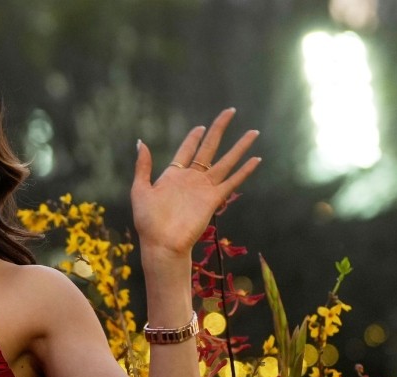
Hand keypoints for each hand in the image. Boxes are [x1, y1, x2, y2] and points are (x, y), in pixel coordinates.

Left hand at [131, 109, 259, 258]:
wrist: (162, 243)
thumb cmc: (148, 221)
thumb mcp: (140, 189)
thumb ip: (143, 166)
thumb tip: (141, 142)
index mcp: (173, 174)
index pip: (187, 150)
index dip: (193, 137)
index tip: (200, 126)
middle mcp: (192, 178)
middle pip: (209, 148)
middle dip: (219, 129)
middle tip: (230, 111)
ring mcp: (204, 188)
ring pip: (226, 161)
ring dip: (239, 147)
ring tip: (253, 132)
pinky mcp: (213, 199)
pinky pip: (232, 182)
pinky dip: (244, 171)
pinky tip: (256, 160)